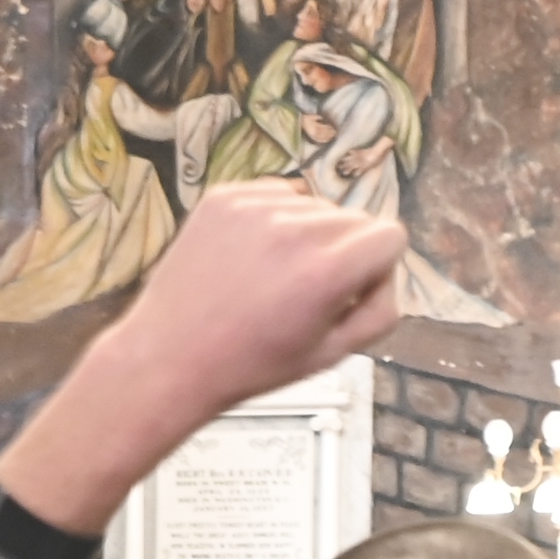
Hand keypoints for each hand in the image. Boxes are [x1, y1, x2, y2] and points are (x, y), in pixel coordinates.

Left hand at [0, 184, 403, 530]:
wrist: (169, 358)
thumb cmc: (251, 364)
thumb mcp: (332, 355)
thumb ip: (380, 310)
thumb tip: (385, 273)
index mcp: (327, 270)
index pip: (390, 235)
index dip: (377, 269)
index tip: (350, 293)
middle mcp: (294, 229)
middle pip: (355, 218)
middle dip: (344, 252)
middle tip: (306, 292)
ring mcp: (255, 207)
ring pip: (315, 205)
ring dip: (307, 234)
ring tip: (271, 277)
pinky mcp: (224, 197)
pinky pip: (276, 195)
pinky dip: (273, 221)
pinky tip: (249, 259)